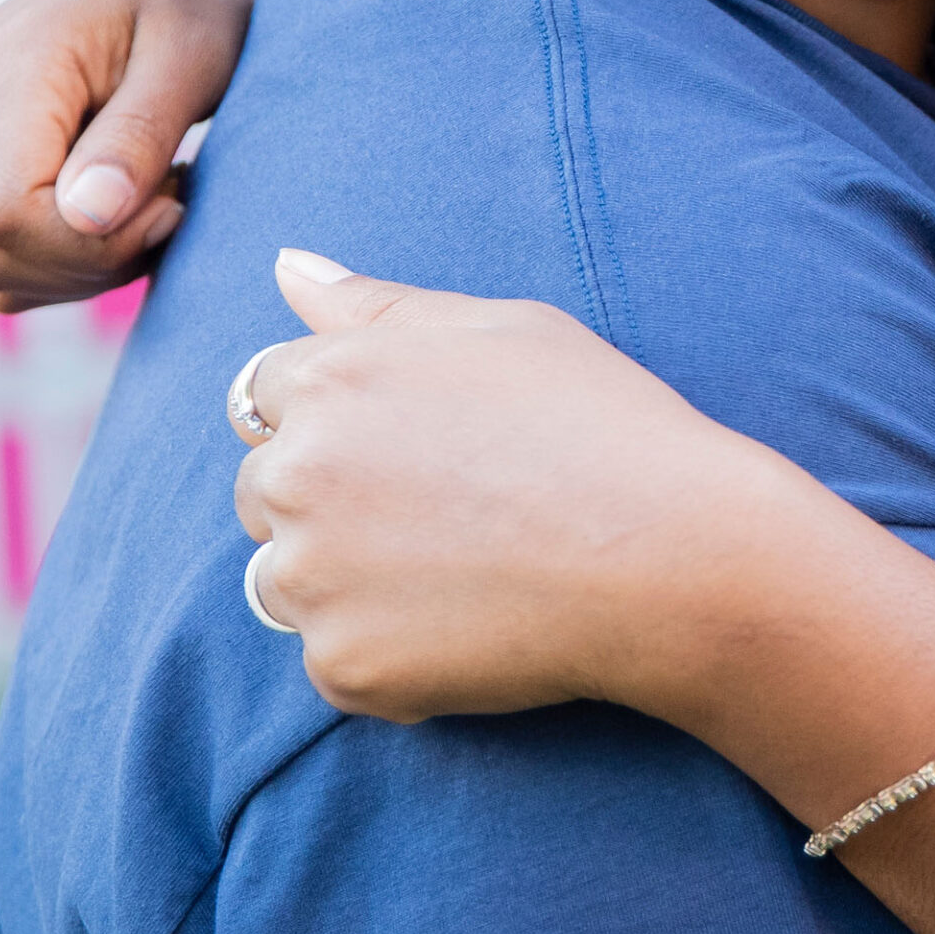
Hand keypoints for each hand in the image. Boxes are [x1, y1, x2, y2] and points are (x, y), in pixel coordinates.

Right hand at [0, 0, 272, 310]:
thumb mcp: (191, 57)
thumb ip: (138, 136)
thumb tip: (88, 217)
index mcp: (9, 67)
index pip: (9, 212)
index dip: (94, 241)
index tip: (173, 204)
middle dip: (92, 256)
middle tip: (173, 204)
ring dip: (83, 258)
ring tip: (156, 197)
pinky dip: (66, 249)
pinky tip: (127, 201)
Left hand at [233, 251, 760, 721]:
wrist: (669, 550)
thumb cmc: (598, 421)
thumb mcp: (499, 328)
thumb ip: (375, 303)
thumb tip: (288, 266)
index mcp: (331, 380)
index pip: (269, 391)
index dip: (343, 413)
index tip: (415, 439)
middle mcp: (298, 475)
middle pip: (264, 487)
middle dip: (329, 494)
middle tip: (448, 505)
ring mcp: (312, 579)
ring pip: (287, 578)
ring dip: (344, 576)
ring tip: (461, 565)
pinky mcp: (342, 667)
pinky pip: (336, 656)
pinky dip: (389, 648)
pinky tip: (474, 620)